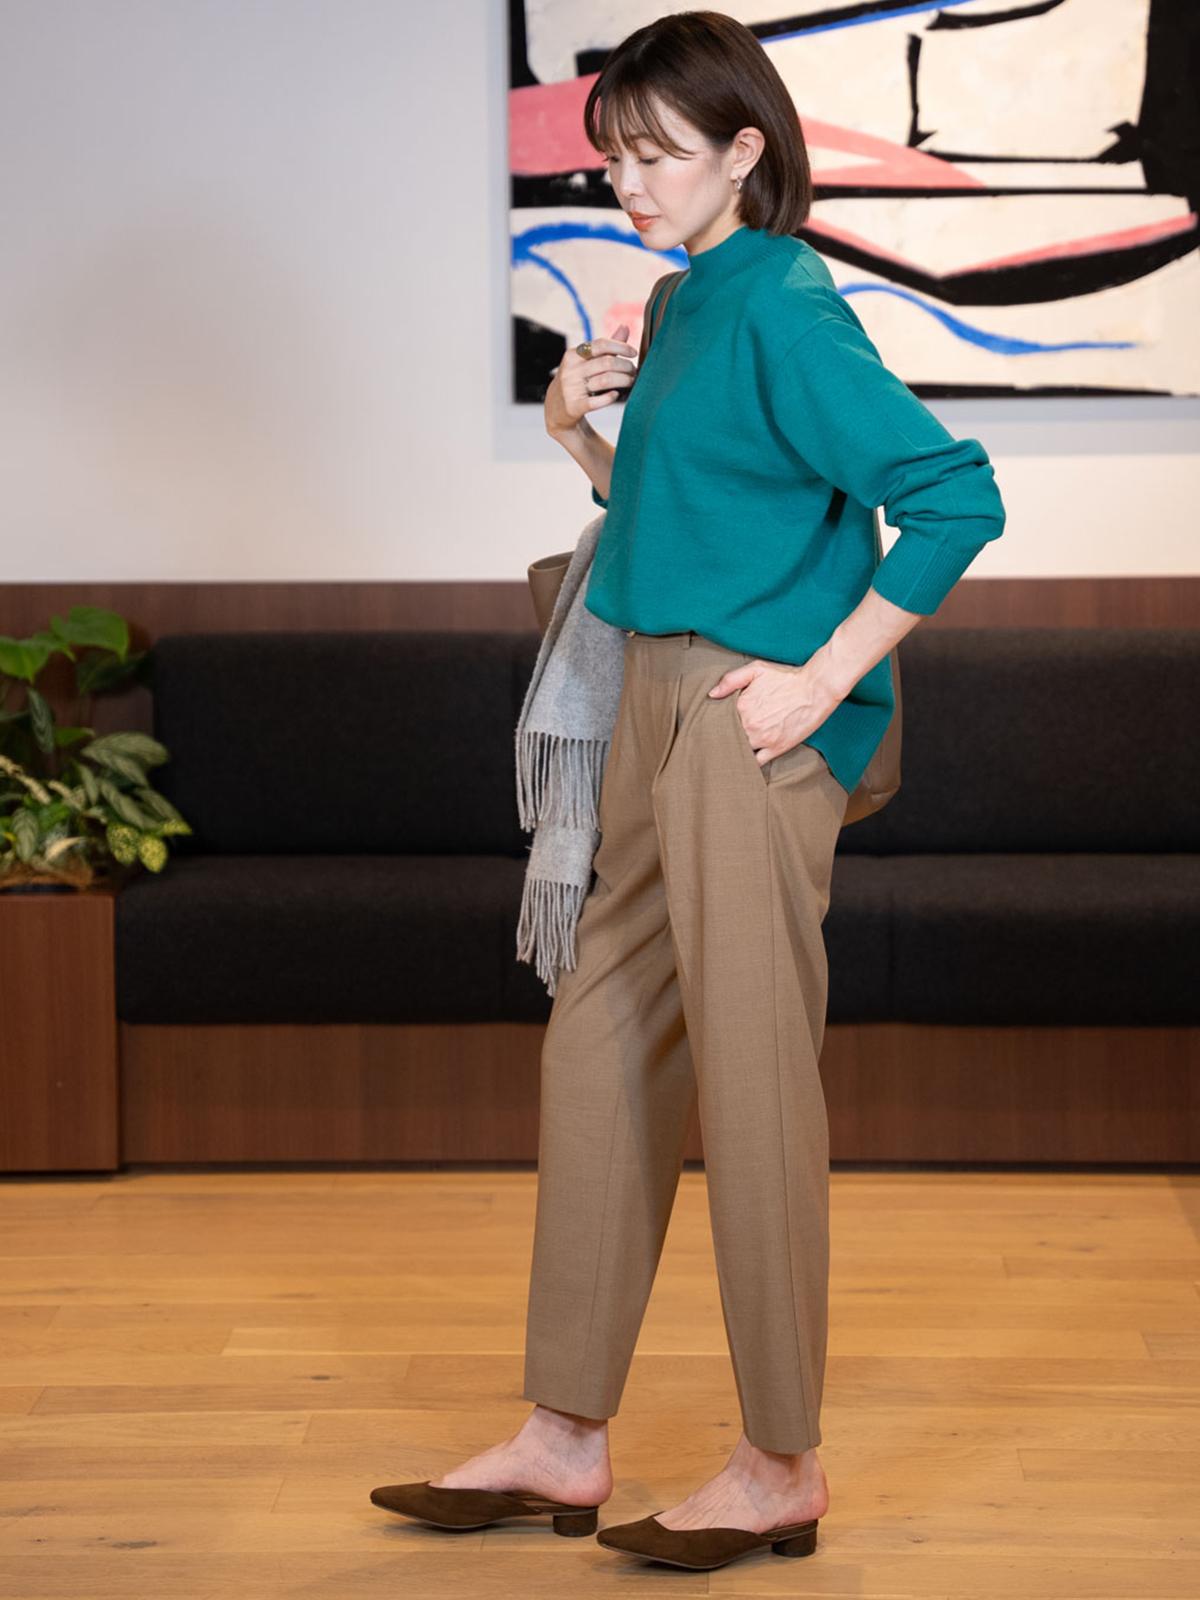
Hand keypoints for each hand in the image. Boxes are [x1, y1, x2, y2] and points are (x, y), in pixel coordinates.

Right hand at [545, 325, 637, 434]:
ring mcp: (571, 388)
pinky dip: (610, 397)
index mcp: (573, 355)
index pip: (601, 344)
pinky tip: (615, 394)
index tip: (633, 353)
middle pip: (606, 363)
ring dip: (623, 380)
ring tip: (630, 381)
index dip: (621, 347)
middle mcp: (571, 370)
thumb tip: (625, 327)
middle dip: (625, 366)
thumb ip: (606, 346)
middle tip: (634, 371)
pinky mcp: (574, 405)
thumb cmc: (576, 380)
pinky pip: (597, 401)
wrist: (556, 407)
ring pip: (605, 380)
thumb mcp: (585, 361)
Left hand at [707, 656, 842, 766]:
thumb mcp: (757, 669)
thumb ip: (731, 680)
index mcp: (741, 706)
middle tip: (720, 739)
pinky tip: (745, 761)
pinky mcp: (777, 749)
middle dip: (724, 737)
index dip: (717, 722)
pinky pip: (756, 762)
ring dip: (736, 750)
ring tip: (731, 750)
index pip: (720, 720)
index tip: (715, 723)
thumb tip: (712, 695)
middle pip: (728, 737)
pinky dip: (749, 762)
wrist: (816, 689)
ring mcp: (763, 739)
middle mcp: (749, 725)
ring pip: (740, 750)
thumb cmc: (787, 678)